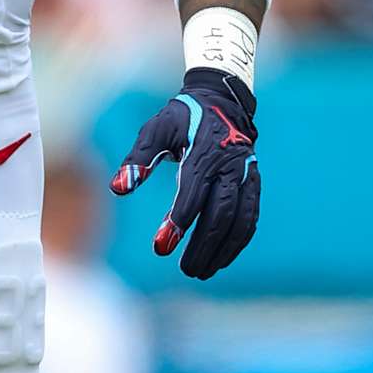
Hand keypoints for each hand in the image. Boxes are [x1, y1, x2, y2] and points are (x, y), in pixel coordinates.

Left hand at [111, 66, 259, 280]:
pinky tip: (221, 258)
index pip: (192, 194)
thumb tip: (118, 188)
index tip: (161, 247)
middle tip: (185, 269)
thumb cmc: (183, 117)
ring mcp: (246, 175)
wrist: (223, 101)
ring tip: (202, 271)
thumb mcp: (156, 129)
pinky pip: (250, 217)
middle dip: (203, 245)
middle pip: (220, 214)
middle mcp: (230, 166)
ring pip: (240, 220)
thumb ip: (138, 158)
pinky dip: (238, 241)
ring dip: (222, 250)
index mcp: (204, 152)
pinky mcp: (254, 183)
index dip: (177, 222)